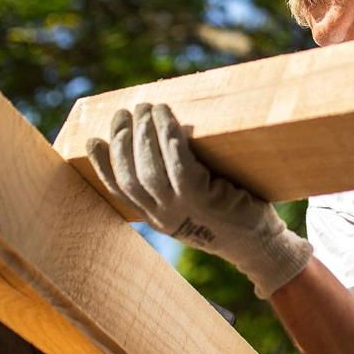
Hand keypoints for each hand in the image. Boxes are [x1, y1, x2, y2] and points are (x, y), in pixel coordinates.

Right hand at [86, 102, 311, 297]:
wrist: (260, 246)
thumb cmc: (231, 217)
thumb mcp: (195, 207)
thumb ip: (176, 187)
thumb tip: (164, 141)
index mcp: (158, 218)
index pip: (120, 190)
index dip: (103, 164)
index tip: (93, 140)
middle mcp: (164, 217)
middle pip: (130, 176)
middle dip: (122, 140)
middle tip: (126, 111)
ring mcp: (184, 210)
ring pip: (150, 170)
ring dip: (145, 134)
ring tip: (148, 107)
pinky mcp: (205, 200)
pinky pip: (180, 169)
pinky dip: (171, 145)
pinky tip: (170, 125)